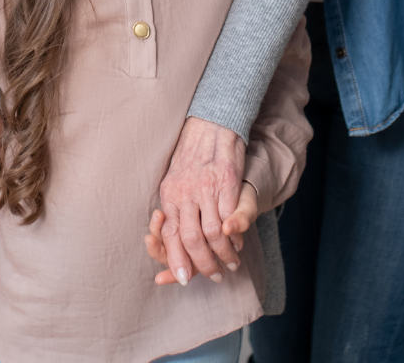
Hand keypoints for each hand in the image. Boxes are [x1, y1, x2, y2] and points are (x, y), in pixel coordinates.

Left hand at [154, 117, 246, 284]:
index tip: (181, 278)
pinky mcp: (226, 182)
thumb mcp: (176, 180)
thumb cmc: (193, 156)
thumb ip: (175, 209)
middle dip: (203, 264)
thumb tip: (166, 236)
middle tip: (214, 276)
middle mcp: (184, 193)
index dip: (174, 260)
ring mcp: (205, 188)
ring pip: (213, 232)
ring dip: (223, 253)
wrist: (210, 124)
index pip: (169, 235)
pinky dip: (234, 235)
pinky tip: (237, 242)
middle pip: (191, 239)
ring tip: (231, 262)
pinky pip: (229, 217)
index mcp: (169, 194)